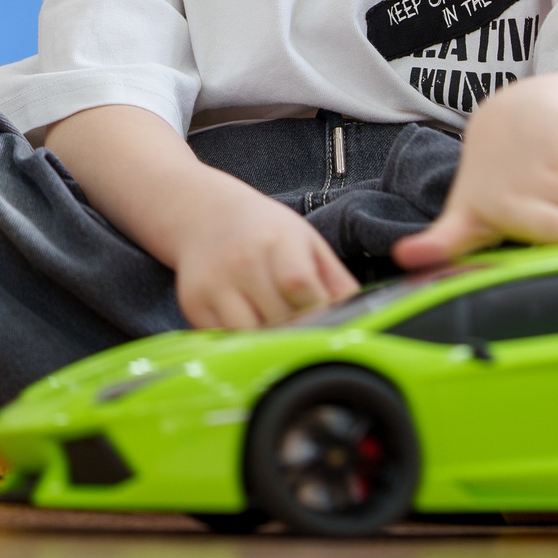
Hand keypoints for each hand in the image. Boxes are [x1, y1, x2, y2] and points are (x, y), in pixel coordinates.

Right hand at [169, 183, 359, 331]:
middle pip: (278, 319)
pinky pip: (223, 339)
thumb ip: (336, 279)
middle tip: (307, 336)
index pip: (299, 286)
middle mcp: (242, 262)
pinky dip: (240, 343)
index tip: (326, 322)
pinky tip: (250, 329)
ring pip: (250, 336)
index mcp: (277, 242)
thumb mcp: (306, 240)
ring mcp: (214, 284)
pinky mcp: (193, 303)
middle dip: (299, 333)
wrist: (203, 214)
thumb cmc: (264, 230)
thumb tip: (364, 318)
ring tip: (279, 334)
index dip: (317, 311)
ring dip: (269, 343)